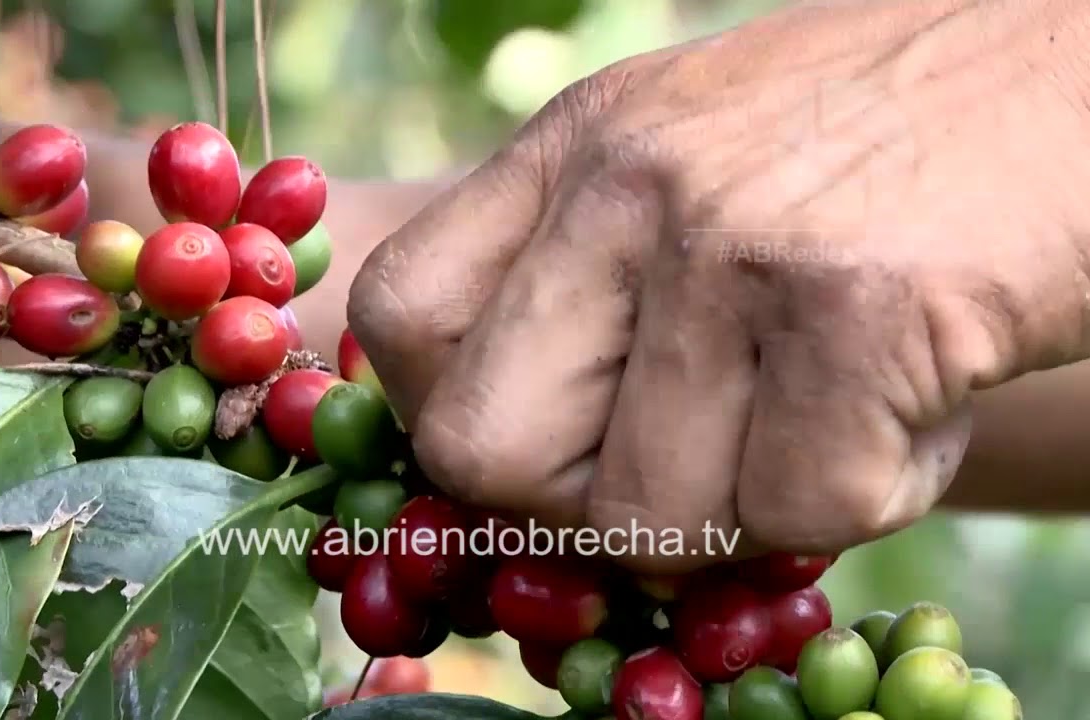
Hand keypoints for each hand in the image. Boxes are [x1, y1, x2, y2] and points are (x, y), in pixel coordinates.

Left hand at [346, 0, 1089, 571]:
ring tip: (836, 403)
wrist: (1083, 79)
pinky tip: (912, 401)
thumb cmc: (883, 148)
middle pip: (483, 451)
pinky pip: (797, 512)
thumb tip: (514, 476)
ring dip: (749, 506)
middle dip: (582, 507)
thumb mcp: (693, 166)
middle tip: (694, 463)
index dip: (450, 420)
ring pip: (645, 513)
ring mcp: (731, 240)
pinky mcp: (857, 309)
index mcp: (570, 148)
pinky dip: (866, 494)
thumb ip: (590, 293)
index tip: (545, 447)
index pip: (399, 322)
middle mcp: (626, 184)